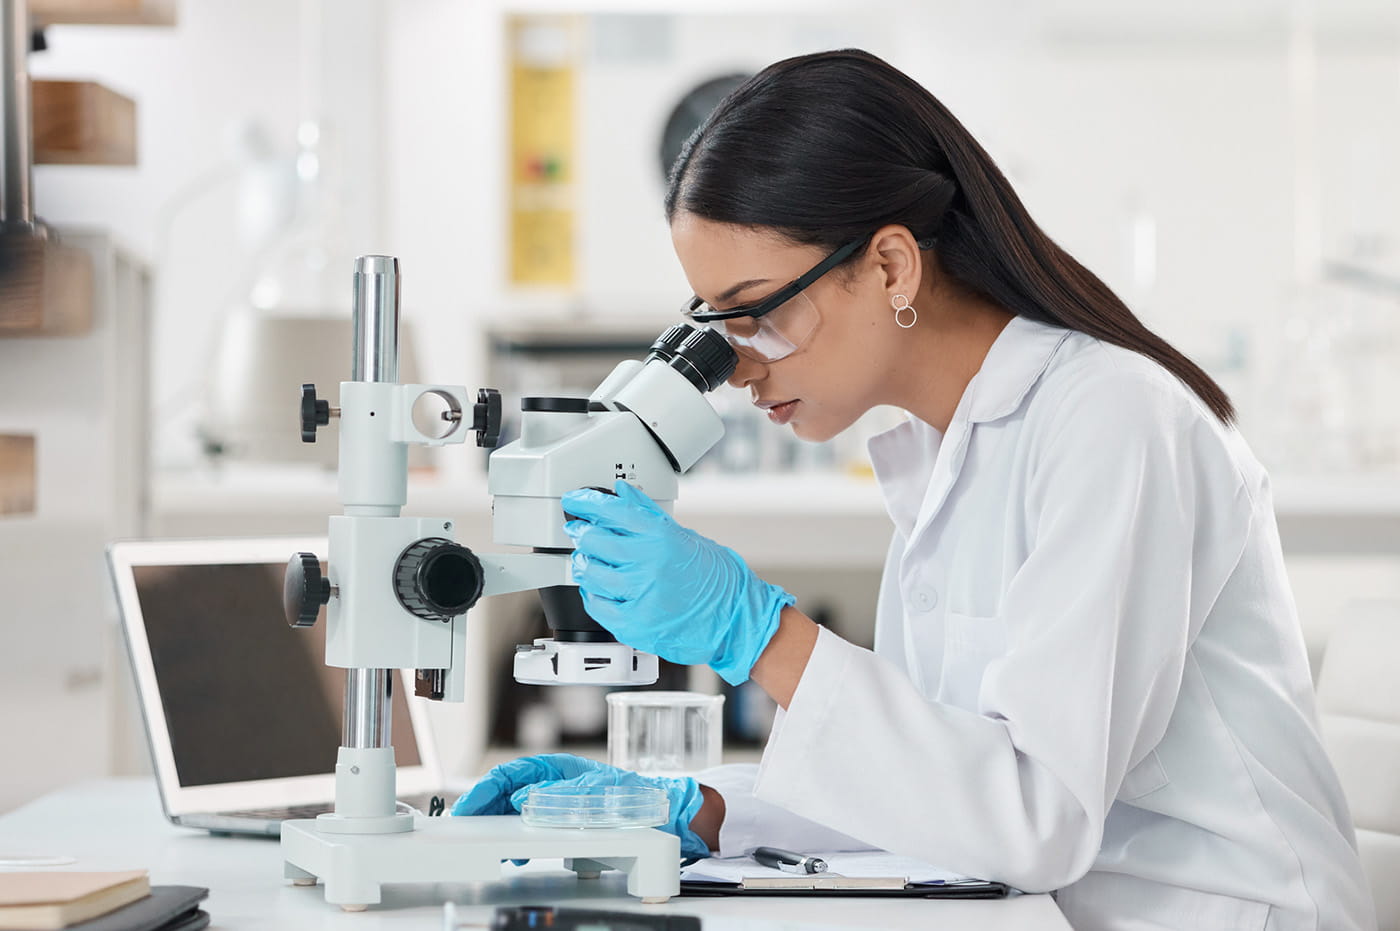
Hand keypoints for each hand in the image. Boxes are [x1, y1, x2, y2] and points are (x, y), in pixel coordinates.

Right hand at [450, 753, 709, 857]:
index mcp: (555, 767)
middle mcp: (550, 781)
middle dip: (483, 809)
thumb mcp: (594, 793)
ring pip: (513, 810)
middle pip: (506, 792)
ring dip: (496, 825)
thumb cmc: (629, 796)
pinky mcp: (560, 820)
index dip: (485, 790)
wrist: (658, 813)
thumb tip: (523, 800)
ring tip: (484, 843)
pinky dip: (515, 840)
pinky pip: (528, 827)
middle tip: (464, 827)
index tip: (468, 807)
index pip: (510, 774)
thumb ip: (557, 795)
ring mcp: (554, 800)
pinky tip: (513, 853)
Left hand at [560, 481, 794, 685]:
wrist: (735, 619)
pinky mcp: (634, 624)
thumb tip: (623, 494)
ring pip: (591, 574)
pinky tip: (598, 589)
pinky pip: (597, 606)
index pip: (611, 511)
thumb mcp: (684, 536)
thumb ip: (648, 516)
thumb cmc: (716, 580)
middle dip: (581, 533)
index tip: (576, 501)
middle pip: (594, 540)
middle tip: (579, 531)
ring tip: (589, 562)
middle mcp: (648, 563)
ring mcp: (639, 594)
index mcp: (661, 536)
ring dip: (585, 565)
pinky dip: (592, 594)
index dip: (585, 503)